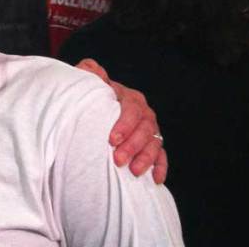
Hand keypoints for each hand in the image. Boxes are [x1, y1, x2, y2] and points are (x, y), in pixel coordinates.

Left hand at [75, 58, 167, 183]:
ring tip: (134, 172)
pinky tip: (156, 179)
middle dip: (133, 145)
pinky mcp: (152, 144)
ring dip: (146, 158)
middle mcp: (144, 113)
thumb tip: (91, 68)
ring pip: (154, 143)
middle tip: (118, 160)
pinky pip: (161, 156)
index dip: (124, 125)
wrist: (94, 108)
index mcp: (129, 97)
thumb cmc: (89, 96)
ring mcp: (150, 129)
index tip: (111, 139)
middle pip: (145, 129)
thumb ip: (88, 73)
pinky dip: (160, 167)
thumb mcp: (87, 82)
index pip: (131, 109)